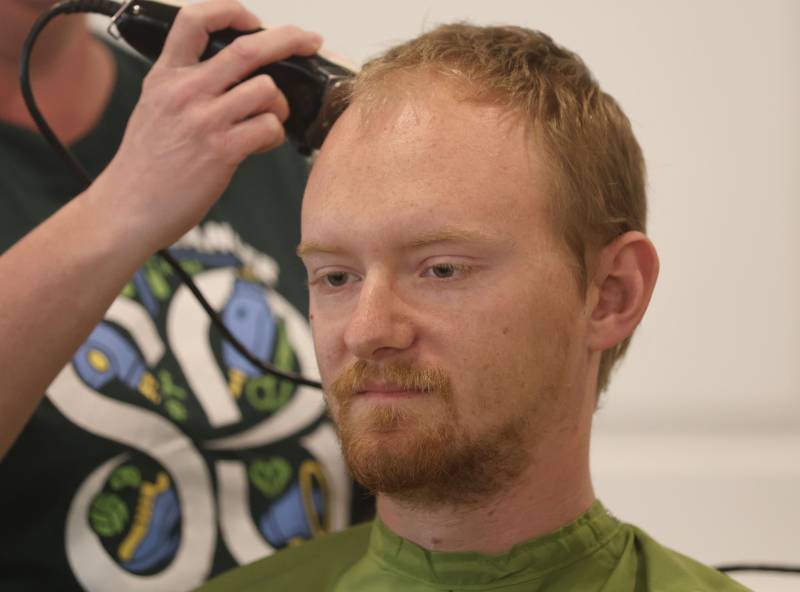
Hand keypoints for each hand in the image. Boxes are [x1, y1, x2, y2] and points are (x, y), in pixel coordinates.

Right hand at [93, 0, 321, 250]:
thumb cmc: (145, 166)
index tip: (254, 20)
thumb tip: (234, 76)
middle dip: (289, 39)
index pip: (194, 20)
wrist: (126, 208)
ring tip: (271, 118)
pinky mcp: (220, 150)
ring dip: (280, 105)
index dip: (230, 11)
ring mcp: (203, 120)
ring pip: (267, 90)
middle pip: (248, 48)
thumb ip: (186, 87)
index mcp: (165, 76)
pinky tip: (263, 144)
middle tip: (310, 41)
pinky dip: (275, 135)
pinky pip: (268, 127)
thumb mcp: (154, 109)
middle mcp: (184, 91)